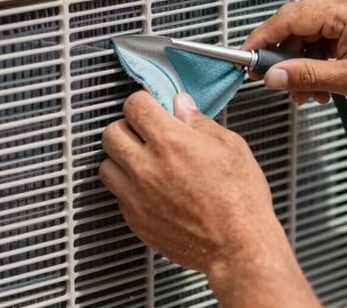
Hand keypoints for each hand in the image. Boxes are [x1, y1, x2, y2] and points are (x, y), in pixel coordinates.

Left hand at [100, 90, 319, 305]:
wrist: (238, 246)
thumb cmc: (240, 200)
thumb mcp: (230, 146)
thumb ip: (199, 122)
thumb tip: (181, 106)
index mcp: (169, 141)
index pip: (134, 105)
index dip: (144, 101)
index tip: (151, 106)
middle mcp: (146, 166)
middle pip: (111, 132)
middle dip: (128, 127)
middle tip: (145, 132)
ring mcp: (136, 195)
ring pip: (106, 163)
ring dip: (121, 157)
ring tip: (143, 159)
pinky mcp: (135, 219)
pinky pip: (117, 193)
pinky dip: (128, 185)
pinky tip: (150, 186)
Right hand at [242, 0, 346, 105]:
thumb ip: (306, 75)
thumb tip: (274, 75)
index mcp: (345, 8)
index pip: (289, 18)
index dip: (263, 38)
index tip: (247, 55)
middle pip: (296, 25)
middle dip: (286, 57)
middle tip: (279, 81)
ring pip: (309, 33)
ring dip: (303, 62)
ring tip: (307, 90)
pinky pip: (324, 35)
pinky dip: (318, 58)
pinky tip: (321, 81)